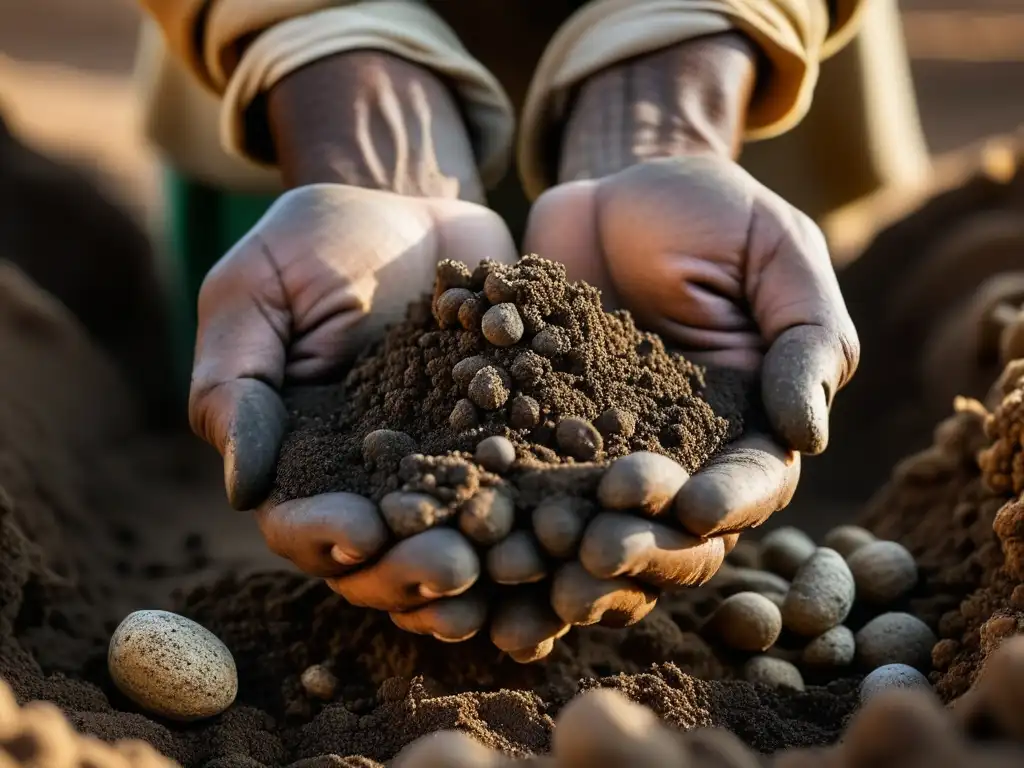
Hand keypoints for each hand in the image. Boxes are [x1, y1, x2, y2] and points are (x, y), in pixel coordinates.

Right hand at [190, 183, 516, 638]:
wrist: (411, 206)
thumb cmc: (315, 243)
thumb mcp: (256, 292)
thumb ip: (236, 382)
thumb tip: (242, 488)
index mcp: (300, 455)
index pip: (298, 523)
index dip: (324, 538)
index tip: (359, 532)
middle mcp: (371, 477)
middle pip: (382, 555)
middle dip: (411, 570)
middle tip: (451, 567)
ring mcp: (441, 465)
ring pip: (451, 541)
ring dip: (478, 566)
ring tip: (506, 564)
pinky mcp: (503, 441)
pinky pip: (517, 493)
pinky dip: (533, 522)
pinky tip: (557, 537)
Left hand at [517, 154, 855, 640]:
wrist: (612, 186)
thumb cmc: (712, 211)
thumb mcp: (776, 252)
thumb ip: (806, 336)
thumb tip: (809, 436)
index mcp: (751, 420)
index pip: (755, 482)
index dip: (730, 503)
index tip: (693, 510)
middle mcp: (682, 451)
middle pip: (675, 528)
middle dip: (644, 547)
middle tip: (599, 549)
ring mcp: (608, 449)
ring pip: (603, 524)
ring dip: (576, 553)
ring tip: (541, 556)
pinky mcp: (543, 432)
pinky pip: (533, 483)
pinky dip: (516, 514)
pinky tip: (491, 532)